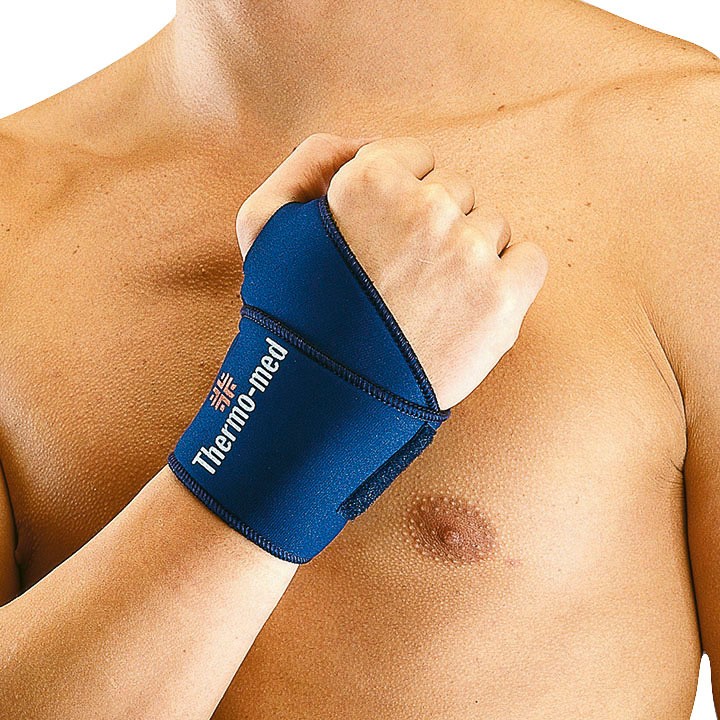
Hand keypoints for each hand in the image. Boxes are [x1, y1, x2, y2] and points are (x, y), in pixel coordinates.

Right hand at [237, 134, 547, 408]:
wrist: (328, 401)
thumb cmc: (295, 315)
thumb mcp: (264, 227)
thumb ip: (309, 162)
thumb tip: (367, 141)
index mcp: (369, 180)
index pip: (416, 159)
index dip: (401, 202)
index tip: (387, 240)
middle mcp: (424, 207)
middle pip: (456, 192)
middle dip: (434, 228)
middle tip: (404, 279)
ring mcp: (467, 253)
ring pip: (492, 226)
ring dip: (470, 256)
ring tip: (432, 302)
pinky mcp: (502, 299)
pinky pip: (529, 259)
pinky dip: (510, 279)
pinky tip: (473, 307)